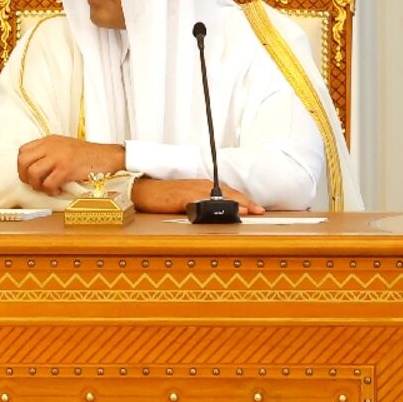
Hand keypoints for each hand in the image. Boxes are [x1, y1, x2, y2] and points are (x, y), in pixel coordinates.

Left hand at [17, 135, 125, 194]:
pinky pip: (48, 184)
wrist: (106, 156)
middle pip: (23, 161)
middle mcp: (50, 146)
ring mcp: (58, 157)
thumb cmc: (86, 155)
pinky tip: (58, 190)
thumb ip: (48, 153)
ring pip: (33, 173)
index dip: (21, 165)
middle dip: (24, 176)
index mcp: (48, 140)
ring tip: (47, 188)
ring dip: (37, 185)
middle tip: (34, 184)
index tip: (27, 174)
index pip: (23, 151)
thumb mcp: (63, 146)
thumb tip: (33, 169)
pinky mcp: (66, 169)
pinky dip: (50, 191)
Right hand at [131, 178, 265, 214]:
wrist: (142, 190)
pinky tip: (224, 211)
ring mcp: (193, 190)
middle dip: (246, 202)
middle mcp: (201, 186)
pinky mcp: (183, 197)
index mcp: (203, 186)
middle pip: (229, 193)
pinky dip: (216, 207)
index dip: (244, 200)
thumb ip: (201, 205)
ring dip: (236, 203)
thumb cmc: (161, 196)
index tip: (257, 209)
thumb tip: (214, 215)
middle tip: (260, 211)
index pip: (229, 193)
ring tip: (250, 211)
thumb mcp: (185, 200)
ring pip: (220, 196)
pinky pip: (203, 202)